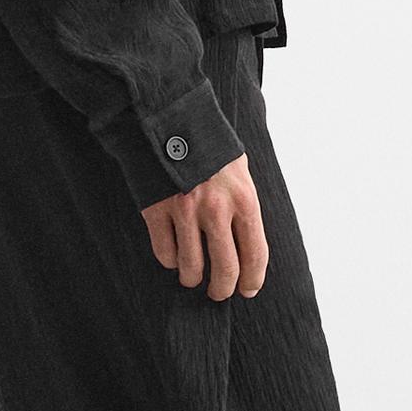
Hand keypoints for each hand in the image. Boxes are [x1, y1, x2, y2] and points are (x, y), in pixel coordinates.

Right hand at [141, 154, 267, 300]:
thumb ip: (243, 206)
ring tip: (192, 277)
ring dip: (192, 279)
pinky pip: (164, 253)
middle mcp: (216, 209)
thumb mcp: (239, 171)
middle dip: (222, 289)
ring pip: (191, 268)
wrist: (169, 118)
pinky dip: (169, 261)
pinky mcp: (156, 210)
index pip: (255, 254)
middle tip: (218, 293)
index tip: (248, 289)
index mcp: (244, 199)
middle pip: (225, 269)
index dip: (253, 279)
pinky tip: (173, 257)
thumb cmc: (208, 146)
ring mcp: (184, 211)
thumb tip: (247, 245)